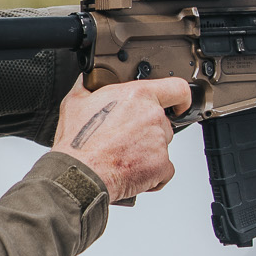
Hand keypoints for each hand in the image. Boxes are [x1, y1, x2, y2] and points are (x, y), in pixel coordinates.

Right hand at [54, 75, 189, 201]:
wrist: (80, 175)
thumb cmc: (77, 143)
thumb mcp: (75, 102)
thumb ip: (88, 86)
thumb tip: (88, 80)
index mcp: (137, 95)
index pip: (176, 88)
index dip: (180, 97)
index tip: (179, 105)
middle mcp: (153, 116)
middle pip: (162, 122)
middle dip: (147, 130)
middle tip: (125, 139)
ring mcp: (160, 141)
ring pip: (161, 145)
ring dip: (147, 152)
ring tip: (122, 156)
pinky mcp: (162, 165)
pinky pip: (164, 169)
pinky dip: (152, 174)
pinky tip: (132, 172)